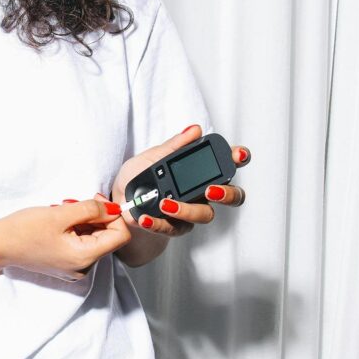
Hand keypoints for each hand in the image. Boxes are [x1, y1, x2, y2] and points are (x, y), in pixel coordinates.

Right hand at [0, 199, 130, 280]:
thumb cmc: (24, 230)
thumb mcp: (61, 213)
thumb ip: (92, 209)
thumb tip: (114, 208)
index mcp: (85, 258)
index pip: (120, 236)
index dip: (114, 215)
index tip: (97, 200)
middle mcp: (83, 268)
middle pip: (107, 238)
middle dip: (97, 216)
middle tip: (76, 202)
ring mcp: (74, 268)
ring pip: (94, 239)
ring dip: (84, 221)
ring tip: (63, 211)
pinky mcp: (65, 264)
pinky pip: (82, 244)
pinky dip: (76, 229)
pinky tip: (60, 221)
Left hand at [111, 123, 250, 236]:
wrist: (119, 201)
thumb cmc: (138, 177)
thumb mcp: (152, 157)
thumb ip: (174, 146)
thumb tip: (195, 130)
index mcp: (200, 170)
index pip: (227, 164)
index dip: (239, 158)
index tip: (238, 155)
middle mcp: (203, 193)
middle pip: (233, 196)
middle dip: (227, 193)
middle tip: (211, 190)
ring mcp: (193, 212)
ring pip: (205, 215)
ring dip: (187, 210)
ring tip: (165, 203)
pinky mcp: (176, 228)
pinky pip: (174, 228)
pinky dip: (159, 223)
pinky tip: (145, 218)